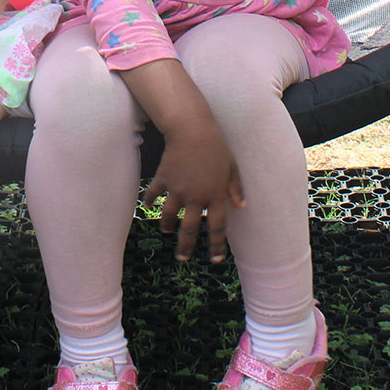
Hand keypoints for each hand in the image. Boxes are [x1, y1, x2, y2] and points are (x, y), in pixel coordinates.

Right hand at [140, 117, 245, 262]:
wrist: (192, 130)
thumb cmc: (216, 147)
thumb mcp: (231, 167)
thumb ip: (236, 188)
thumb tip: (241, 206)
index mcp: (216, 195)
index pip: (217, 226)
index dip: (216, 245)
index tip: (214, 260)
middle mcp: (196, 196)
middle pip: (190, 229)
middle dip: (186, 246)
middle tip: (182, 259)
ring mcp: (178, 189)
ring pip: (169, 216)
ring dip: (167, 226)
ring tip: (167, 231)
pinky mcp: (164, 179)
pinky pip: (154, 194)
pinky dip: (150, 201)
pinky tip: (148, 205)